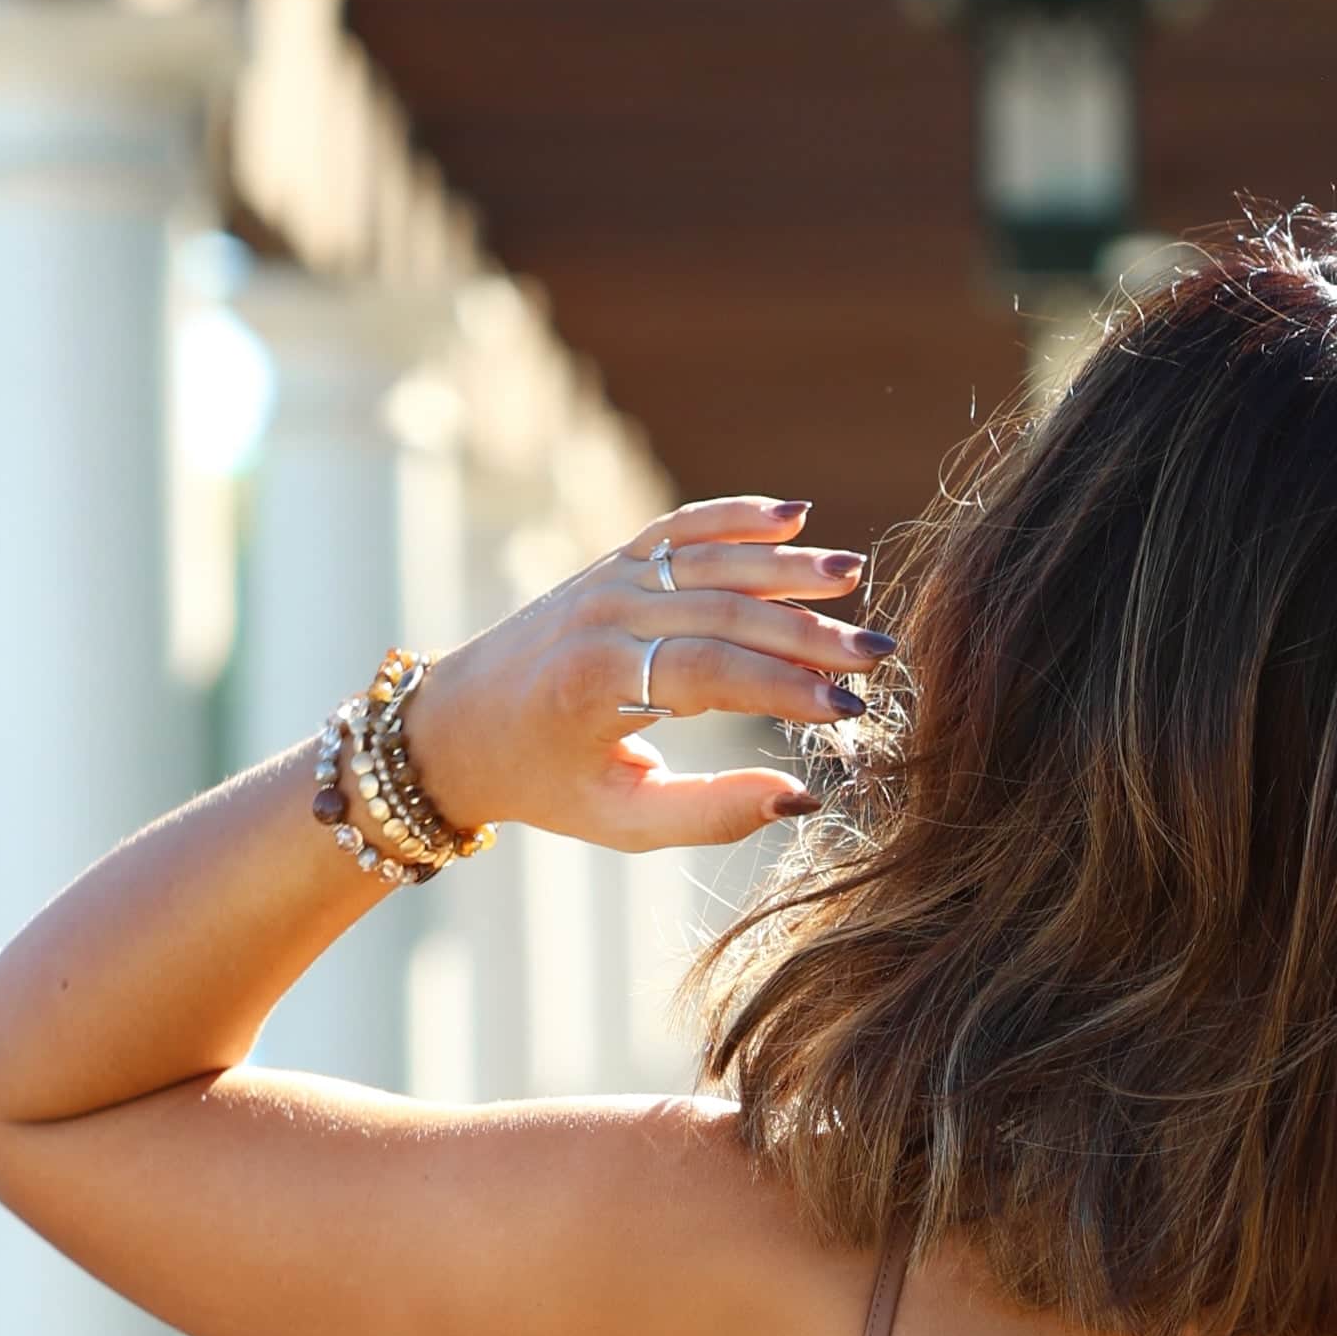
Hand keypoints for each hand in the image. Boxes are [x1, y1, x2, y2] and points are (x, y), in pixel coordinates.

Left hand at [401, 499, 884, 855]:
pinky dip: (738, 516)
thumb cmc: (547, 785)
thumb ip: (712, 813)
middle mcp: (604, 616)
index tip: (850, 708)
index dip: (787, 688)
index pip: (714, 672)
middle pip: (726, 611)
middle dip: (809, 633)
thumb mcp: (622, 822)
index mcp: (598, 685)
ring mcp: (607, 578)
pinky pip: (681, 529)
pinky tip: (794, 513)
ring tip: (854, 577)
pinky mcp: (613, 560)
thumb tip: (803, 797)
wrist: (459, 724)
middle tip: (878, 652)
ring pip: (712, 561)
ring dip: (788, 568)